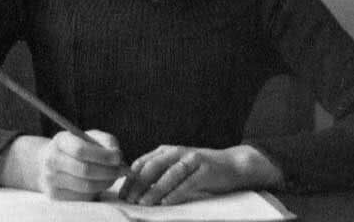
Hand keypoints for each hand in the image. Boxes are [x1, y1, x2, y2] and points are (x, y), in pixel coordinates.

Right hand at [38, 130, 123, 200]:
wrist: (53, 161)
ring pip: (85, 186)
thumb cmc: (78, 146)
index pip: (81, 150)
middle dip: (108, 171)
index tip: (119, 157)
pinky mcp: (55, 195)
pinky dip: (96, 191)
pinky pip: (82, 197)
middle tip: (122, 170)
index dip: (102, 155)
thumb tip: (118, 156)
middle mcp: (52, 160)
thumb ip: (106, 141)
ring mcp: (51, 179)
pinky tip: (101, 183)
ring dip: (106, 182)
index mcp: (60, 141)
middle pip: (84, 170)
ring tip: (114, 176)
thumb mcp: (90, 137)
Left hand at [118, 145, 248, 205]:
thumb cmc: (199, 169)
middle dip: (139, 184)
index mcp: (167, 150)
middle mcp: (178, 152)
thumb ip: (159, 173)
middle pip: (153, 166)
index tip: (122, 193)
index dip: (131, 178)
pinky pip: (188, 182)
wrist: (231, 165)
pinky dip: (175, 193)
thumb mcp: (176, 167)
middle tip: (129, 199)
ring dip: (155, 189)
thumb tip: (136, 189)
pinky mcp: (205, 170)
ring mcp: (192, 159)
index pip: (143, 162)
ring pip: (169, 174)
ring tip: (144, 202)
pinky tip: (166, 202)